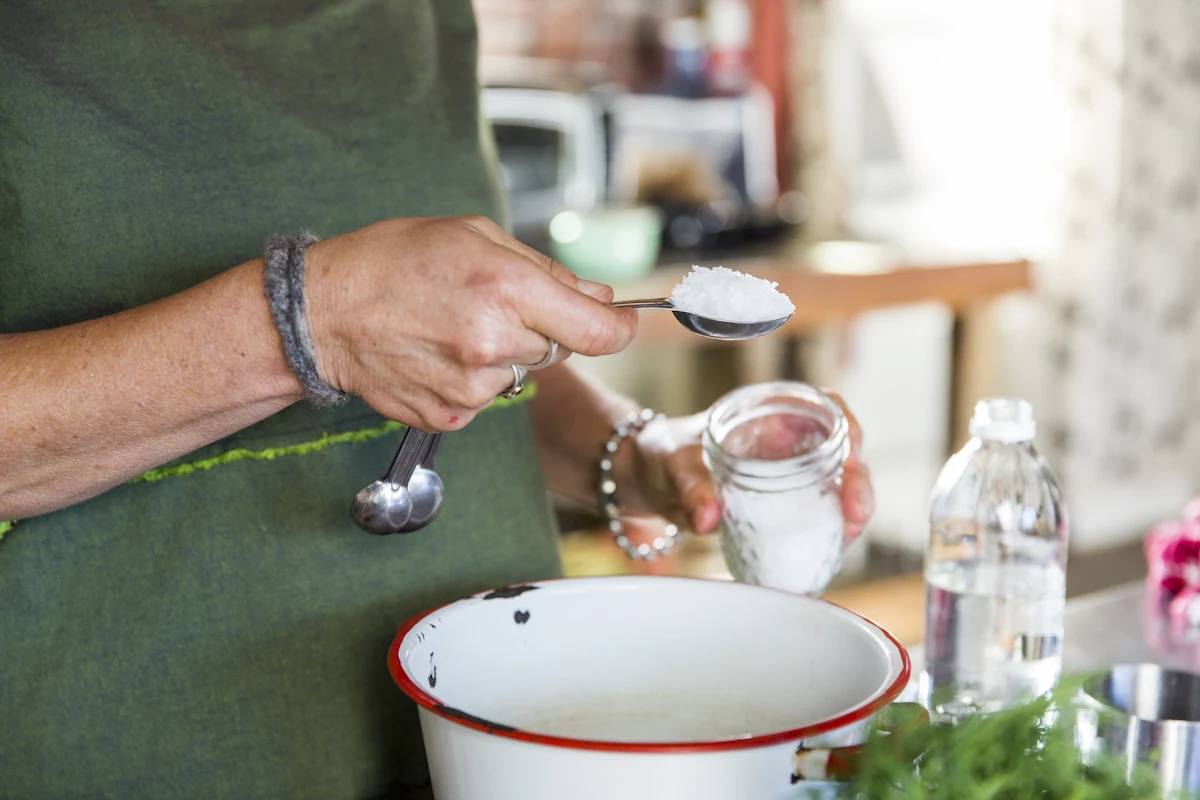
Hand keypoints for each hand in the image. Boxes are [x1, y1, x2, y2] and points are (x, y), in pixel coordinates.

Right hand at [304, 216, 637, 431]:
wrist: (321, 314)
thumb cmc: (392, 261)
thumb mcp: (473, 236)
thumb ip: (546, 270)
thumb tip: (600, 299)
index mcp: (506, 288)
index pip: (600, 330)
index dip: (620, 326)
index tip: (622, 320)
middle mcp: (493, 343)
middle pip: (561, 348)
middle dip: (543, 327)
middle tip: (493, 304)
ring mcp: (471, 388)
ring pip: (522, 374)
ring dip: (505, 354)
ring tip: (453, 327)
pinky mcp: (450, 417)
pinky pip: (488, 398)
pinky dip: (473, 379)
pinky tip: (436, 354)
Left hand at [616, 392, 874, 541]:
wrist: (649, 483)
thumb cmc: (665, 455)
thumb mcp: (676, 465)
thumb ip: (691, 488)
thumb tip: (708, 519)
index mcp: (770, 413)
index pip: (826, 406)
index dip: (848, 425)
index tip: (851, 453)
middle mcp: (788, 441)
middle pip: (842, 452)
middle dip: (858, 480)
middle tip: (855, 511)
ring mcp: (789, 475)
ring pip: (836, 486)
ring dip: (850, 509)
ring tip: (849, 533)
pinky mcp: (782, 507)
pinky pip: (816, 515)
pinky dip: (829, 530)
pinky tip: (831, 549)